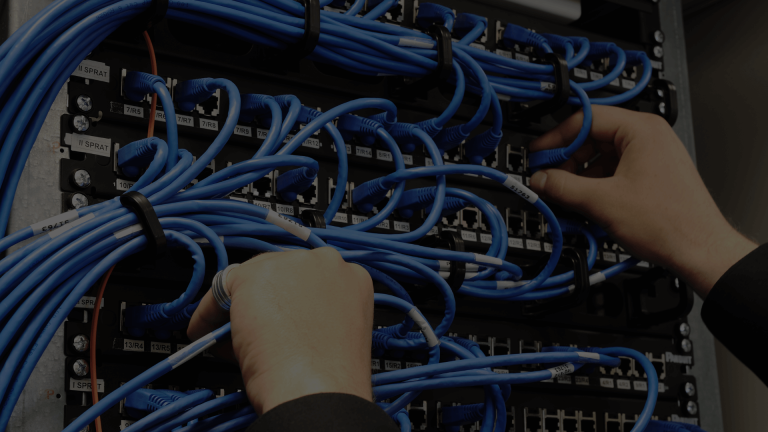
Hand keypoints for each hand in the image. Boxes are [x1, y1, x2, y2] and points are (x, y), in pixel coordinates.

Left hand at [187, 247, 374, 413]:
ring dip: (237, 307)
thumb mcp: (330, 333)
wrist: (318, 388)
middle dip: (263, 300)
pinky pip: (221, 288)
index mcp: (351, 278)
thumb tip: (272, 324)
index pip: (309, 279)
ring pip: (252, 278)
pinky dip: (209, 314)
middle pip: (281, 273)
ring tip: (227, 336)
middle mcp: (325, 263)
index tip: (277, 317)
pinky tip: (207, 334)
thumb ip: (310, 316)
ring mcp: (290, 264)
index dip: (290, 301)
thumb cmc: (330, 375)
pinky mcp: (254, 274)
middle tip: (248, 329)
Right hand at [529, 106, 755, 296]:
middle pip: (593, 137)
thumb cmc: (670, 223)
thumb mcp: (602, 202)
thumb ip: (563, 187)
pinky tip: (586, 201)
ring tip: (566, 194)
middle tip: (547, 176)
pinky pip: (615, 170)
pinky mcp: (652, 175)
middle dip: (567, 159)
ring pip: (602, 156)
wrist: (700, 250)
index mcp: (640, 130)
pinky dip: (596, 183)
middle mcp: (649, 137)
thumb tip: (540, 179)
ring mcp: (652, 156)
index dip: (556, 138)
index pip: (585, 119)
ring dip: (580, 174)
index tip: (538, 155)